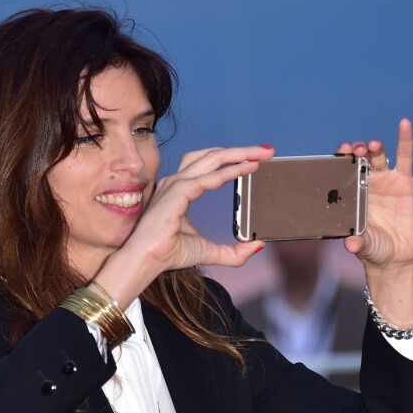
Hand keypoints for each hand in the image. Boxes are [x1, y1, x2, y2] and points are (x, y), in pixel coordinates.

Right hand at [95, 145, 272, 307]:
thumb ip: (234, 252)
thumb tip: (258, 245)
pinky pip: (206, 178)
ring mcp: (175, 185)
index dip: (234, 160)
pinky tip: (245, 169)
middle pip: (212, 156)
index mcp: (181, 190)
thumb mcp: (209, 251)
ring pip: (211, 159)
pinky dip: (228, 172)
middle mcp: (177, 182)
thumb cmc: (168, 254)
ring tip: (260, 155)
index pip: (210, 166)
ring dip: (238, 154)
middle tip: (266, 151)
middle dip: (241, 151)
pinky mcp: (176, 193)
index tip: (257, 160)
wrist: (146, 262)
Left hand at [338, 119, 412, 326]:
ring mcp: (383, 181)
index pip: (340, 172)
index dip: (338, 160)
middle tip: (352, 150)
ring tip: (370, 146)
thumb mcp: (363, 245)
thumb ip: (359, 242)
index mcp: (348, 195)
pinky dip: (405, 139)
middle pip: (356, 161)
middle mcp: (364, 184)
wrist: (393, 257)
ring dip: (372, 148)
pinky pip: (405, 157)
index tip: (337, 154)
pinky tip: (404, 124)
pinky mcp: (403, 181)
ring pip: (376, 157)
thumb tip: (352, 245)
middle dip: (353, 153)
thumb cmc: (372, 249)